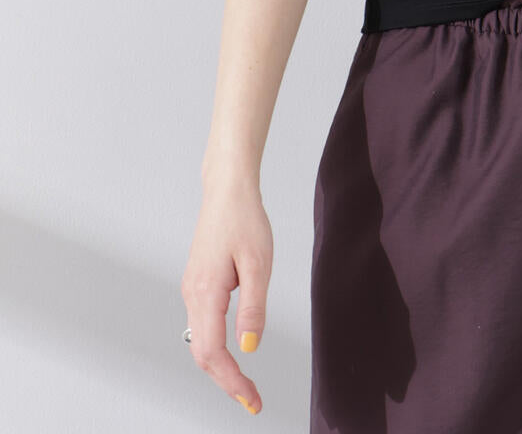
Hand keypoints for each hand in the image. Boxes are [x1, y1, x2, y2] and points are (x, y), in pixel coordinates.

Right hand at [181, 173, 272, 415]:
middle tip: (251, 400)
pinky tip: (232, 354)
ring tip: (244, 385)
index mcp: (206, 293)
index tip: (251, 400)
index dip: (232, 381)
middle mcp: (192, 295)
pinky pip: (203, 326)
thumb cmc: (245, 220)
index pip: (214, 353)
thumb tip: (249, 347)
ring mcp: (192, 290)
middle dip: (226, 381)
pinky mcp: (197, 284)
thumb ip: (253, 307)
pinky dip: (216, 348)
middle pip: (203, 355)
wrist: (227, 190)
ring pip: (201, 342)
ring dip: (220, 368)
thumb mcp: (259, 263)